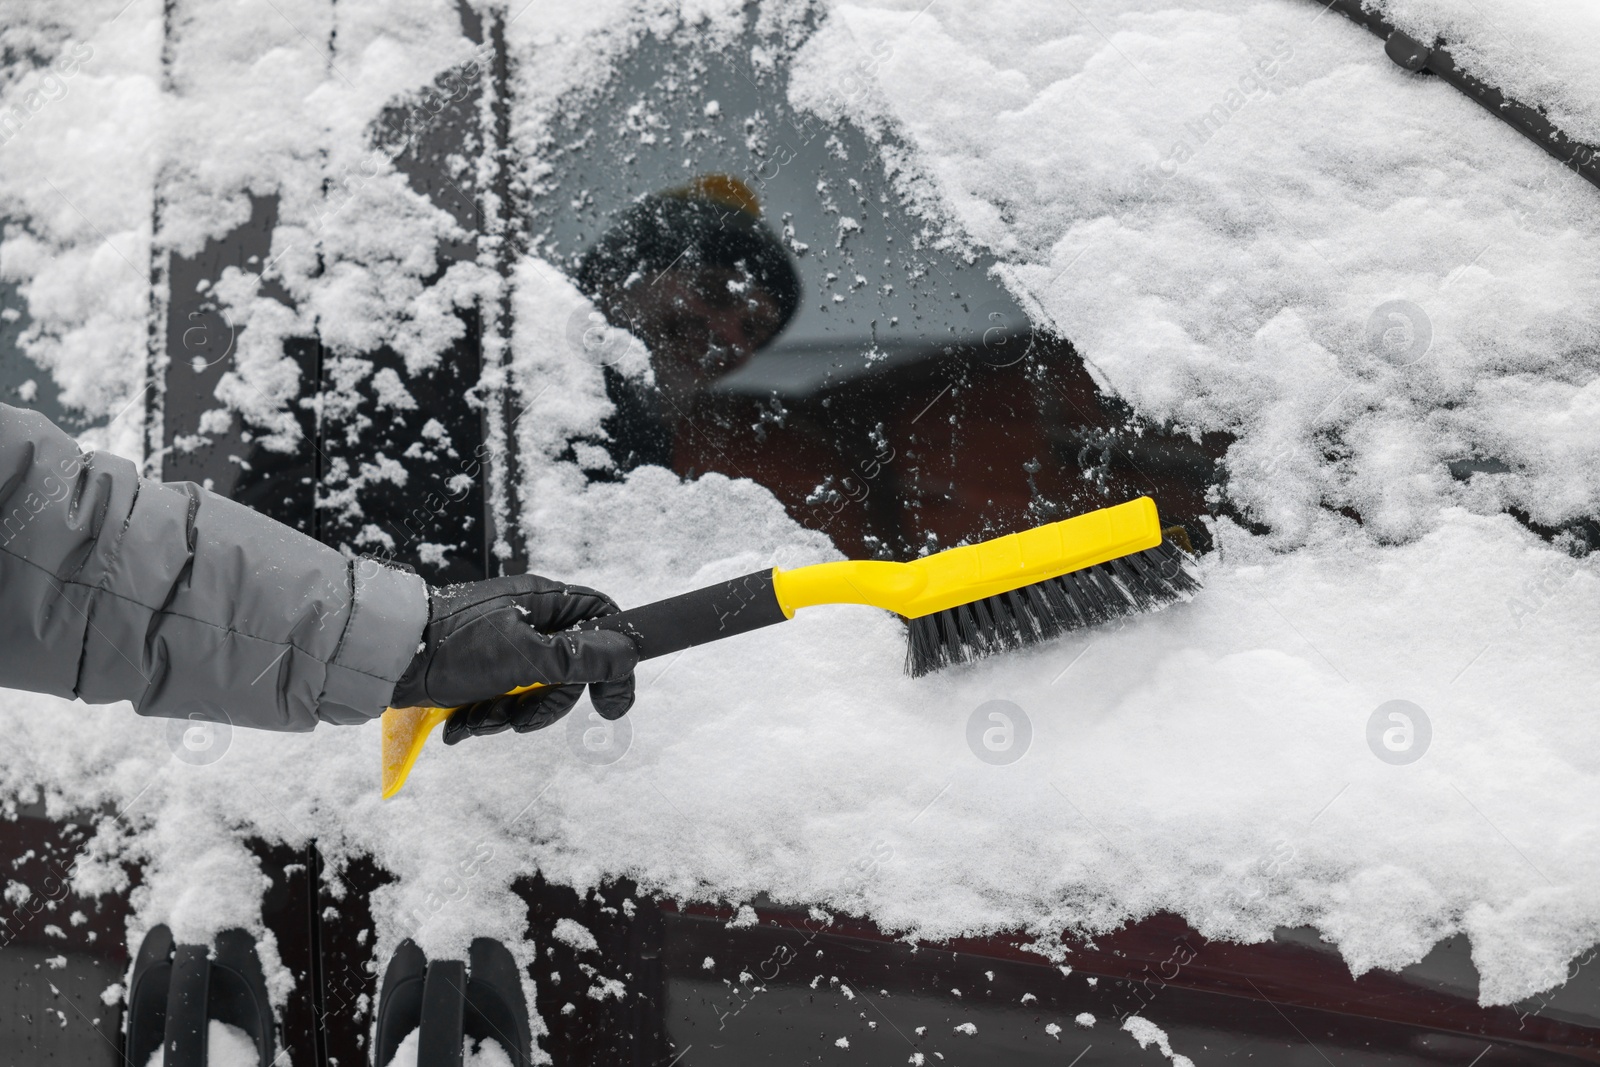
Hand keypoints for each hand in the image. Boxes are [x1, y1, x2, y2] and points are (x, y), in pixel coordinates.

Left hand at [388, 574, 637, 742]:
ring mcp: (505, 643)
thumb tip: (629, 652)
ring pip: (536, 689)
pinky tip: (464, 722)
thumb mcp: (527, 658)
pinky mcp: (481, 668)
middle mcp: (529, 618)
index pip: (603, 620)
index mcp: (545, 601)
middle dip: (547, 703)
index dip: (615, 661)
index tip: (610, 705)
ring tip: (480, 719)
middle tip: (522, 720)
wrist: (383, 659)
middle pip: (571, 667)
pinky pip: (504, 698)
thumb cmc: (454, 649)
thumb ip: (582, 659)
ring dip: (511, 714)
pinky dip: (488, 715)